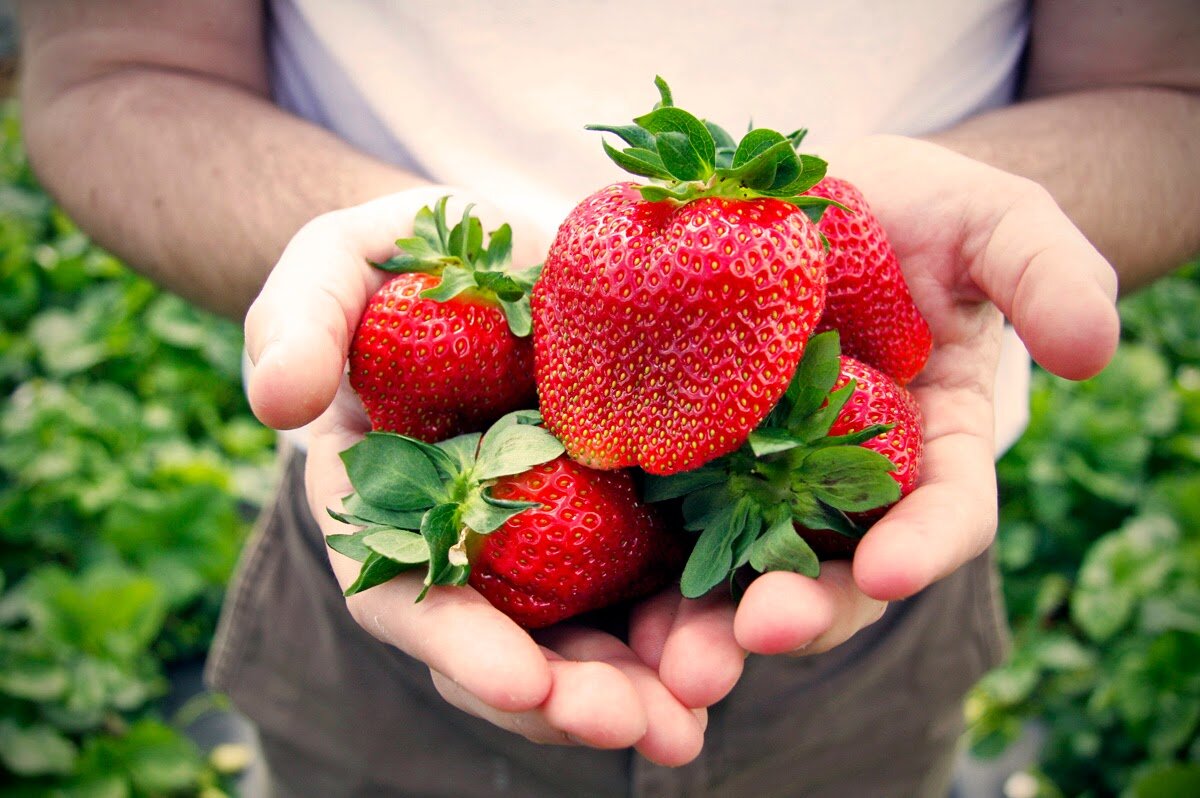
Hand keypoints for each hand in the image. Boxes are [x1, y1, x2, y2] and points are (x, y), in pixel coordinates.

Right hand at [244, 189, 705, 765]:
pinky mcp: (626, 509)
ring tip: (693, 720)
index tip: (522, 684)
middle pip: (509, 644)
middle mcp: (470, 544)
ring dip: (641, 687)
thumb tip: (277, 399)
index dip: (457, 643)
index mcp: (388, 505)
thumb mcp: (337, 266)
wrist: (505, 248)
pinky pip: (661, 578)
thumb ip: (298, 319)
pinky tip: (739, 646)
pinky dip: (693, 620)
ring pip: (589, 634)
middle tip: (636, 726)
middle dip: (569, 697)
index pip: (405, 592)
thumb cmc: (405, 259)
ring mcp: (553, 535)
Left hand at [630, 134, 1120, 707]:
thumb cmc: (916, 212)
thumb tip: (1096, 349)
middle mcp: (844, 485)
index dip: (924, 545)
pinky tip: (591, 573)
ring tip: (672, 663)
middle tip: (754, 637)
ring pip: (738, 569)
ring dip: (707, 624)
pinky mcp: (685, 456)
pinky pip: (659, 514)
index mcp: (929, 447)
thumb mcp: (994, 222)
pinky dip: (636, 555)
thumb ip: (1048, 272)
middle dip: (800, 613)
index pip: (942, 514)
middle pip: (831, 571)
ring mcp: (758, 478)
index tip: (892, 570)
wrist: (812, 197)